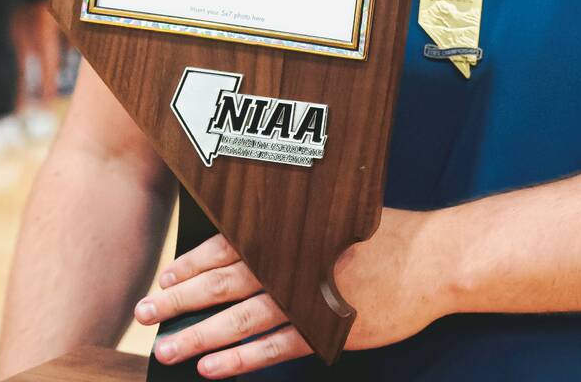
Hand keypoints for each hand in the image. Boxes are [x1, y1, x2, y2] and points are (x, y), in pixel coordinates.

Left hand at [134, 209, 450, 376]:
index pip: (235, 244)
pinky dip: (242, 359)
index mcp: (297, 230)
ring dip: (201, 333)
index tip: (168, 276)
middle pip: (227, 281)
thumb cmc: (386, 234)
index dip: (197, 262)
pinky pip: (275, 348)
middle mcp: (298, 260)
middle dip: (182, 298)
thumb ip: (297, 227)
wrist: (433, 259)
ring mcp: (312, 297)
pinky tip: (214, 368)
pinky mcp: (328, 330)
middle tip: (147, 311)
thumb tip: (249, 238)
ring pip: (243, 319)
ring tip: (168, 347)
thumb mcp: (339, 215)